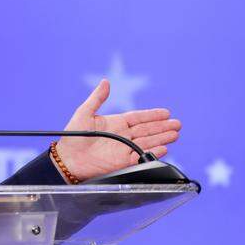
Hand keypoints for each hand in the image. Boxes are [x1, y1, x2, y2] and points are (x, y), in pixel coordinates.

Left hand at [54, 79, 181, 181]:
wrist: (67, 159)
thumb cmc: (72, 136)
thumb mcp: (84, 113)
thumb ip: (97, 98)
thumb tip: (106, 81)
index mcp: (116, 123)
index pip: (139, 118)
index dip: (153, 115)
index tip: (166, 112)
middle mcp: (122, 136)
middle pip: (147, 130)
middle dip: (163, 127)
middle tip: (177, 124)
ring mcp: (123, 150)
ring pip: (148, 142)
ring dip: (162, 138)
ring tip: (175, 133)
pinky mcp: (122, 163)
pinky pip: (141, 157)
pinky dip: (153, 153)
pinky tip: (164, 148)